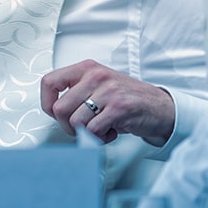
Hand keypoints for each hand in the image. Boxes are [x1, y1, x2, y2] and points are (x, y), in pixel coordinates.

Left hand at [41, 60, 177, 146]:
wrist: (160, 106)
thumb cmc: (126, 98)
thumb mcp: (98, 85)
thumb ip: (75, 92)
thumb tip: (52, 110)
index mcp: (86, 68)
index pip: (49, 82)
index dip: (47, 103)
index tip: (56, 115)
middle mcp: (95, 76)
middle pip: (59, 108)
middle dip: (68, 126)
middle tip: (83, 128)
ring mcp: (108, 91)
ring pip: (75, 122)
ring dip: (86, 133)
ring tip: (100, 128)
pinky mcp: (119, 107)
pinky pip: (93, 131)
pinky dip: (99, 139)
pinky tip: (110, 132)